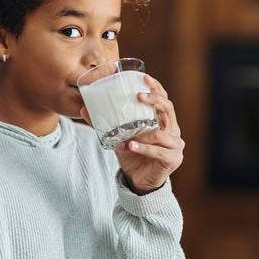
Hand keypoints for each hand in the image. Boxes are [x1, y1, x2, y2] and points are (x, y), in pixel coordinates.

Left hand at [81, 74, 183, 194]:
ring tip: (129, 133)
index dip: (156, 87)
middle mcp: (173, 129)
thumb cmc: (133, 155)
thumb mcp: (118, 137)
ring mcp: (175, 144)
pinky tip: (131, 146)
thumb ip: (104, 124)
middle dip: (154, 100)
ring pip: (162, 133)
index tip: (144, 78)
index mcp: (163, 120)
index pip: (163, 99)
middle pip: (168, 109)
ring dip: (144, 132)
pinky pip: (158, 151)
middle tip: (138, 96)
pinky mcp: (172, 159)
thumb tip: (83, 108)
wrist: (139, 181)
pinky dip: (143, 148)